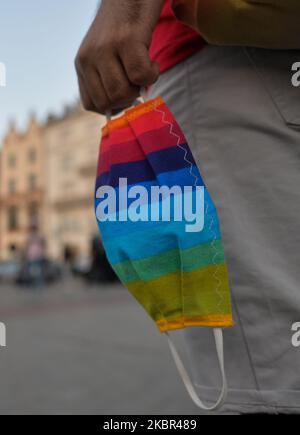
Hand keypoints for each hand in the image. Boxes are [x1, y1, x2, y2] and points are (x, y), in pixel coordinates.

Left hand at [75, 0, 164, 114]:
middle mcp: (89, 57)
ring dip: (139, 88)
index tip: (126, 92)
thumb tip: (118, 109)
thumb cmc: (125, 25)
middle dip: (128, 99)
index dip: (112, 106)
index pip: (90, 104)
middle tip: (138, 80)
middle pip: (107, 102)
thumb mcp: (105, 53)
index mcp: (82, 63)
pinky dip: (152, 75)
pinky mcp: (127, 39)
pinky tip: (153, 62)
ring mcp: (106, 48)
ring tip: (145, 69)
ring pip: (121, 93)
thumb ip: (106, 78)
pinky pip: (140, 76)